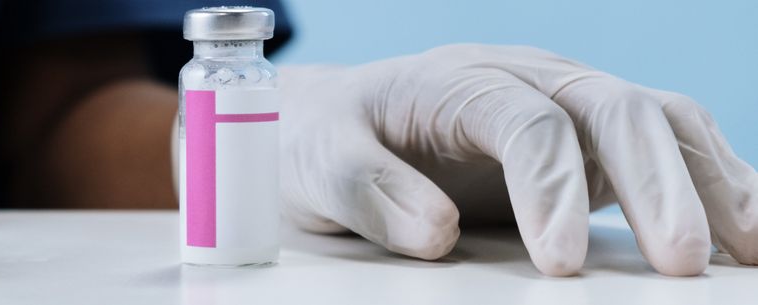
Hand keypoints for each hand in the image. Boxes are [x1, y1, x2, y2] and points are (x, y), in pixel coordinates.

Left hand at [279, 44, 757, 275]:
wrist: (335, 121)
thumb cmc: (328, 138)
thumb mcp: (318, 159)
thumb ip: (367, 189)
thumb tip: (436, 234)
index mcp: (457, 79)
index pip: (528, 120)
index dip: (552, 188)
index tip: (561, 264)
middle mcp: (523, 80)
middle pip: (612, 108)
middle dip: (658, 185)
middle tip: (681, 265)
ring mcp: (563, 106)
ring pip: (658, 120)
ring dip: (710, 181)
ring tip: (746, 255)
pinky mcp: (585, 145)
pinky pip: (663, 149)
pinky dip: (711, 182)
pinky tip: (743, 235)